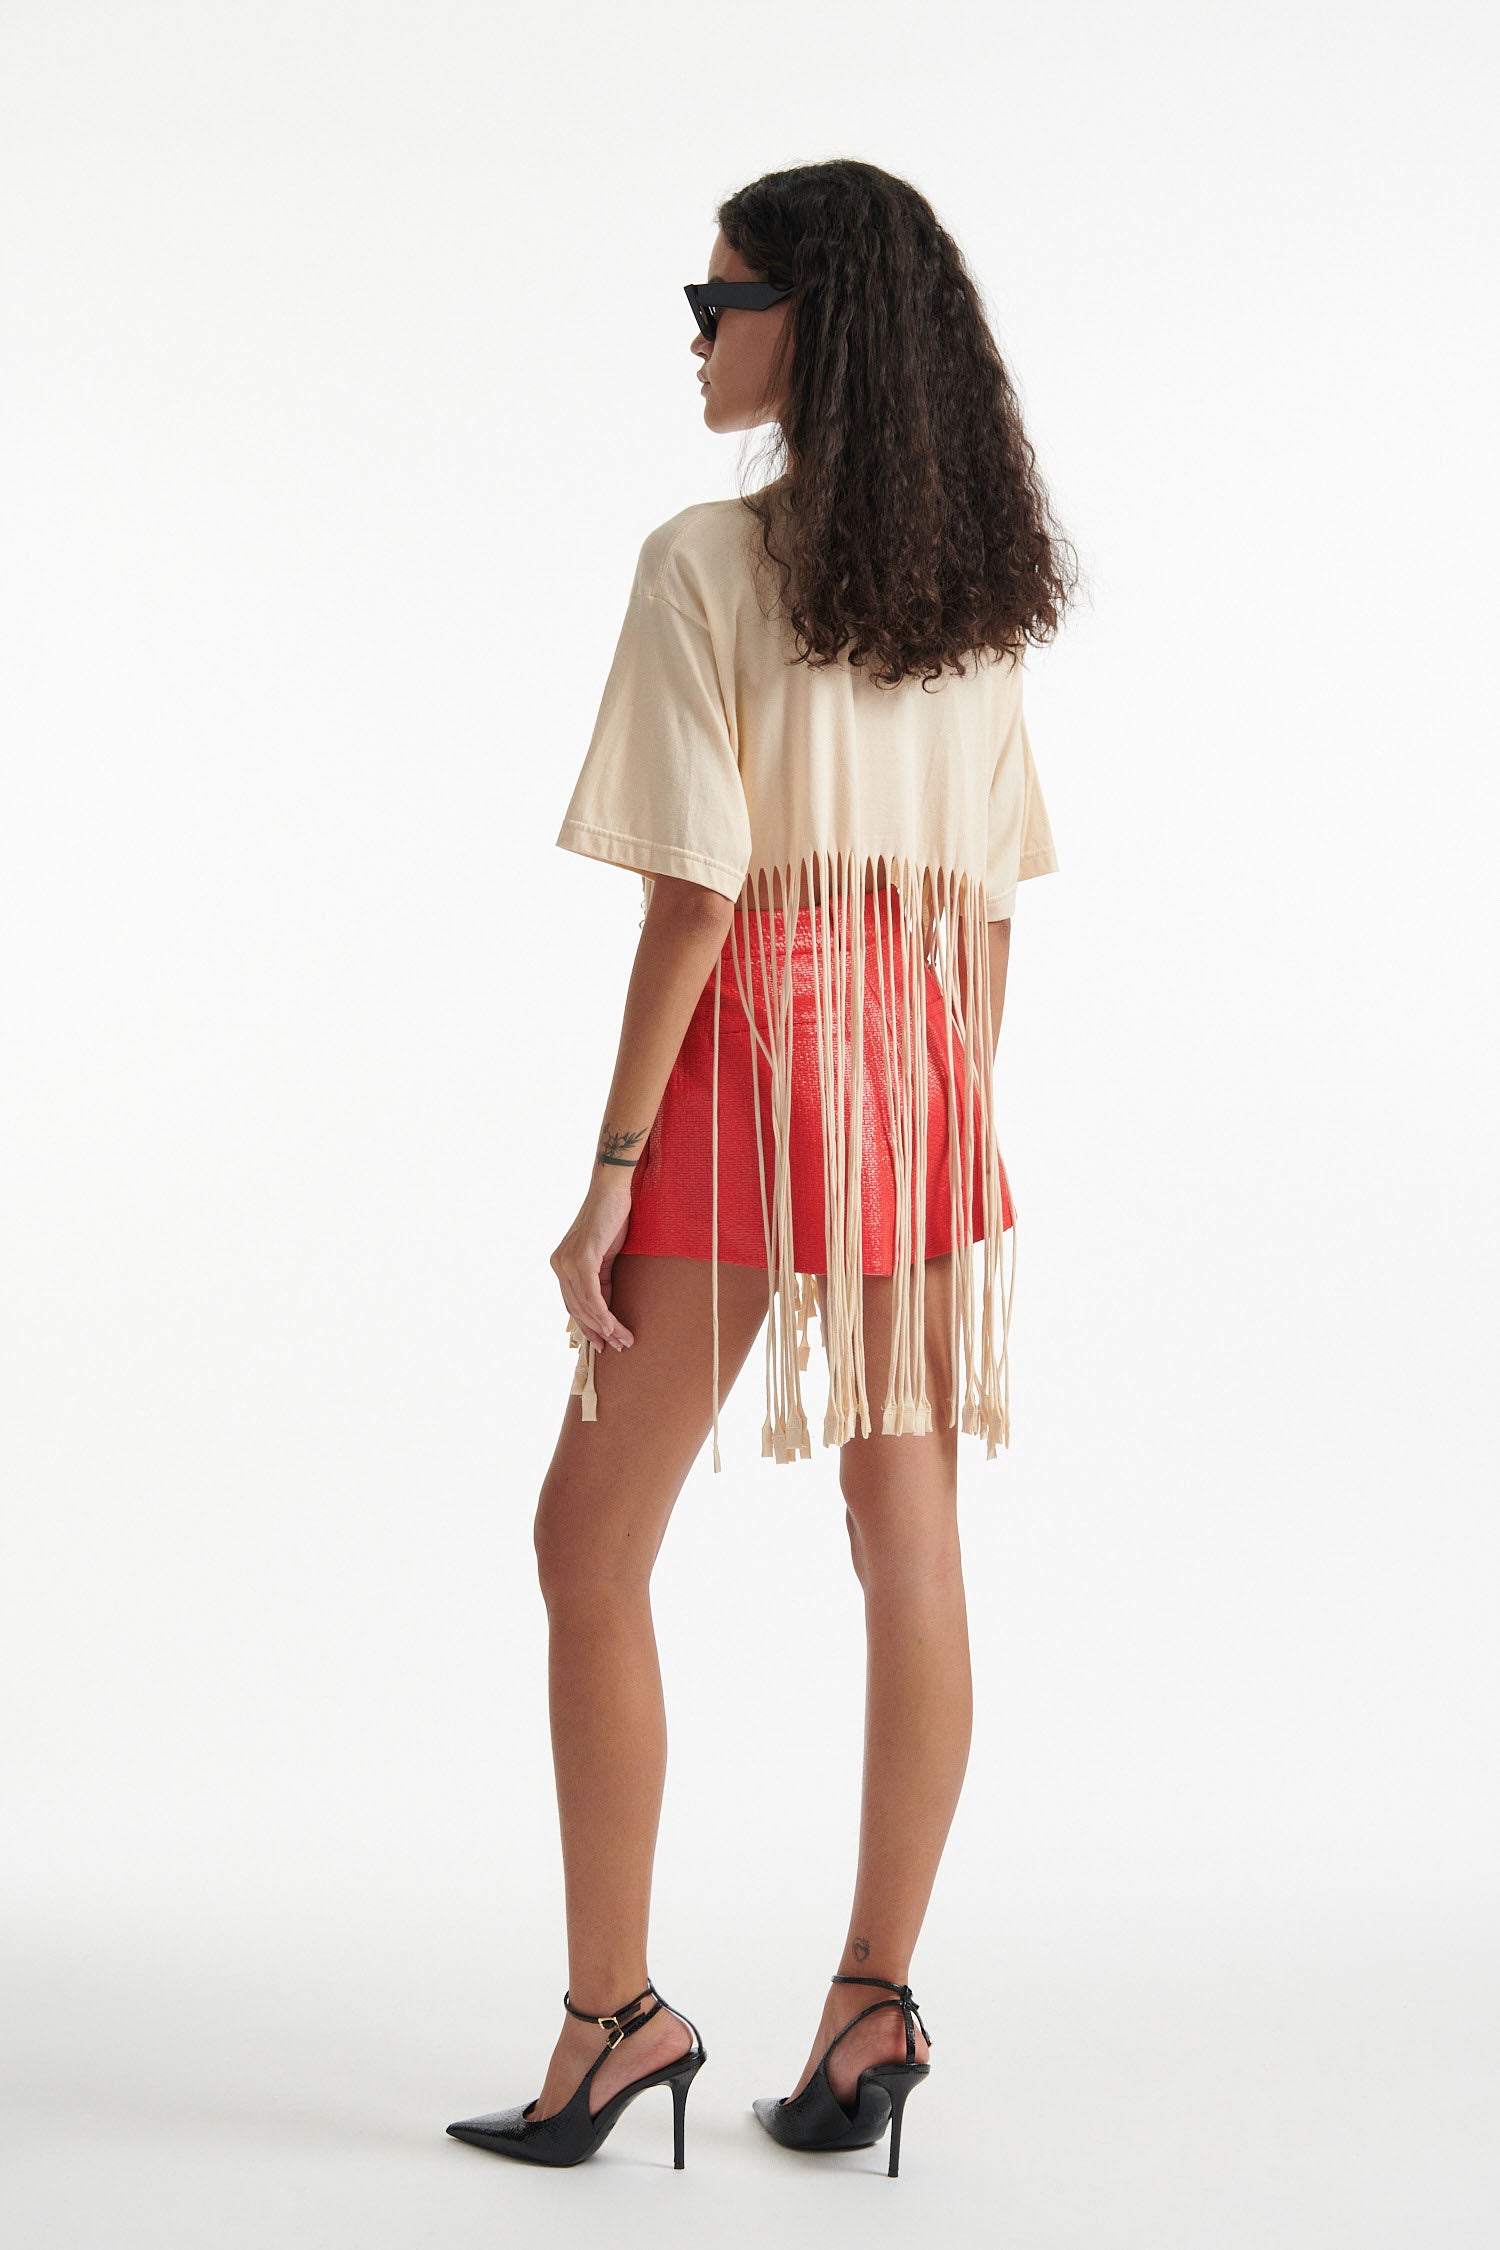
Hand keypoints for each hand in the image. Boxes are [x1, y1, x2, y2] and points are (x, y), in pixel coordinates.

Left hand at [550, 1170, 636, 1355]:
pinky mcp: (581, 1257)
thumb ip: (600, 1278)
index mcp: (562, 1263)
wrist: (612, 1190)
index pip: (573, 1303)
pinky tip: (612, 1325)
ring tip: (623, 1340)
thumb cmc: (611, 1218)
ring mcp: (568, 1261)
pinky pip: (591, 1294)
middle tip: (617, 1347)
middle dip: (597, 1332)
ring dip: (605, 1327)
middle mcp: (559, 1264)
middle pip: (577, 1309)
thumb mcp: (605, 1255)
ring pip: (584, 1305)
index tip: (603, 1342)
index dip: (588, 1325)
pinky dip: (602, 1312)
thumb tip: (605, 1305)